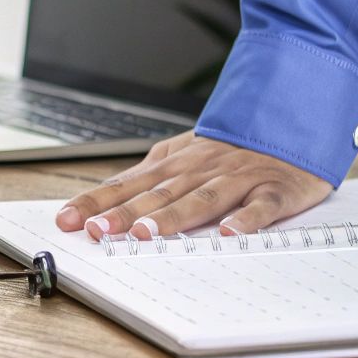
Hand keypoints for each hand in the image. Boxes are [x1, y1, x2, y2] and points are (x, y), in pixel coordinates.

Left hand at [54, 132, 332, 239]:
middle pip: (157, 194)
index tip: (67, 220)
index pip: (125, 185)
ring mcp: (237, 179)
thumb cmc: (230, 148)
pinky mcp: (274, 189)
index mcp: (173, 164)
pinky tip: (230, 233)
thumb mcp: (182, 154)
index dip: (95, 202)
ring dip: (173, 216)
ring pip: (201, 198)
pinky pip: (260, 206)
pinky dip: (246, 219)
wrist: (291, 123)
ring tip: (146, 233)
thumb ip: (148, 176)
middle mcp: (199, 170)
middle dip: (124, 213)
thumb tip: (105, 199)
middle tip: (97, 231)